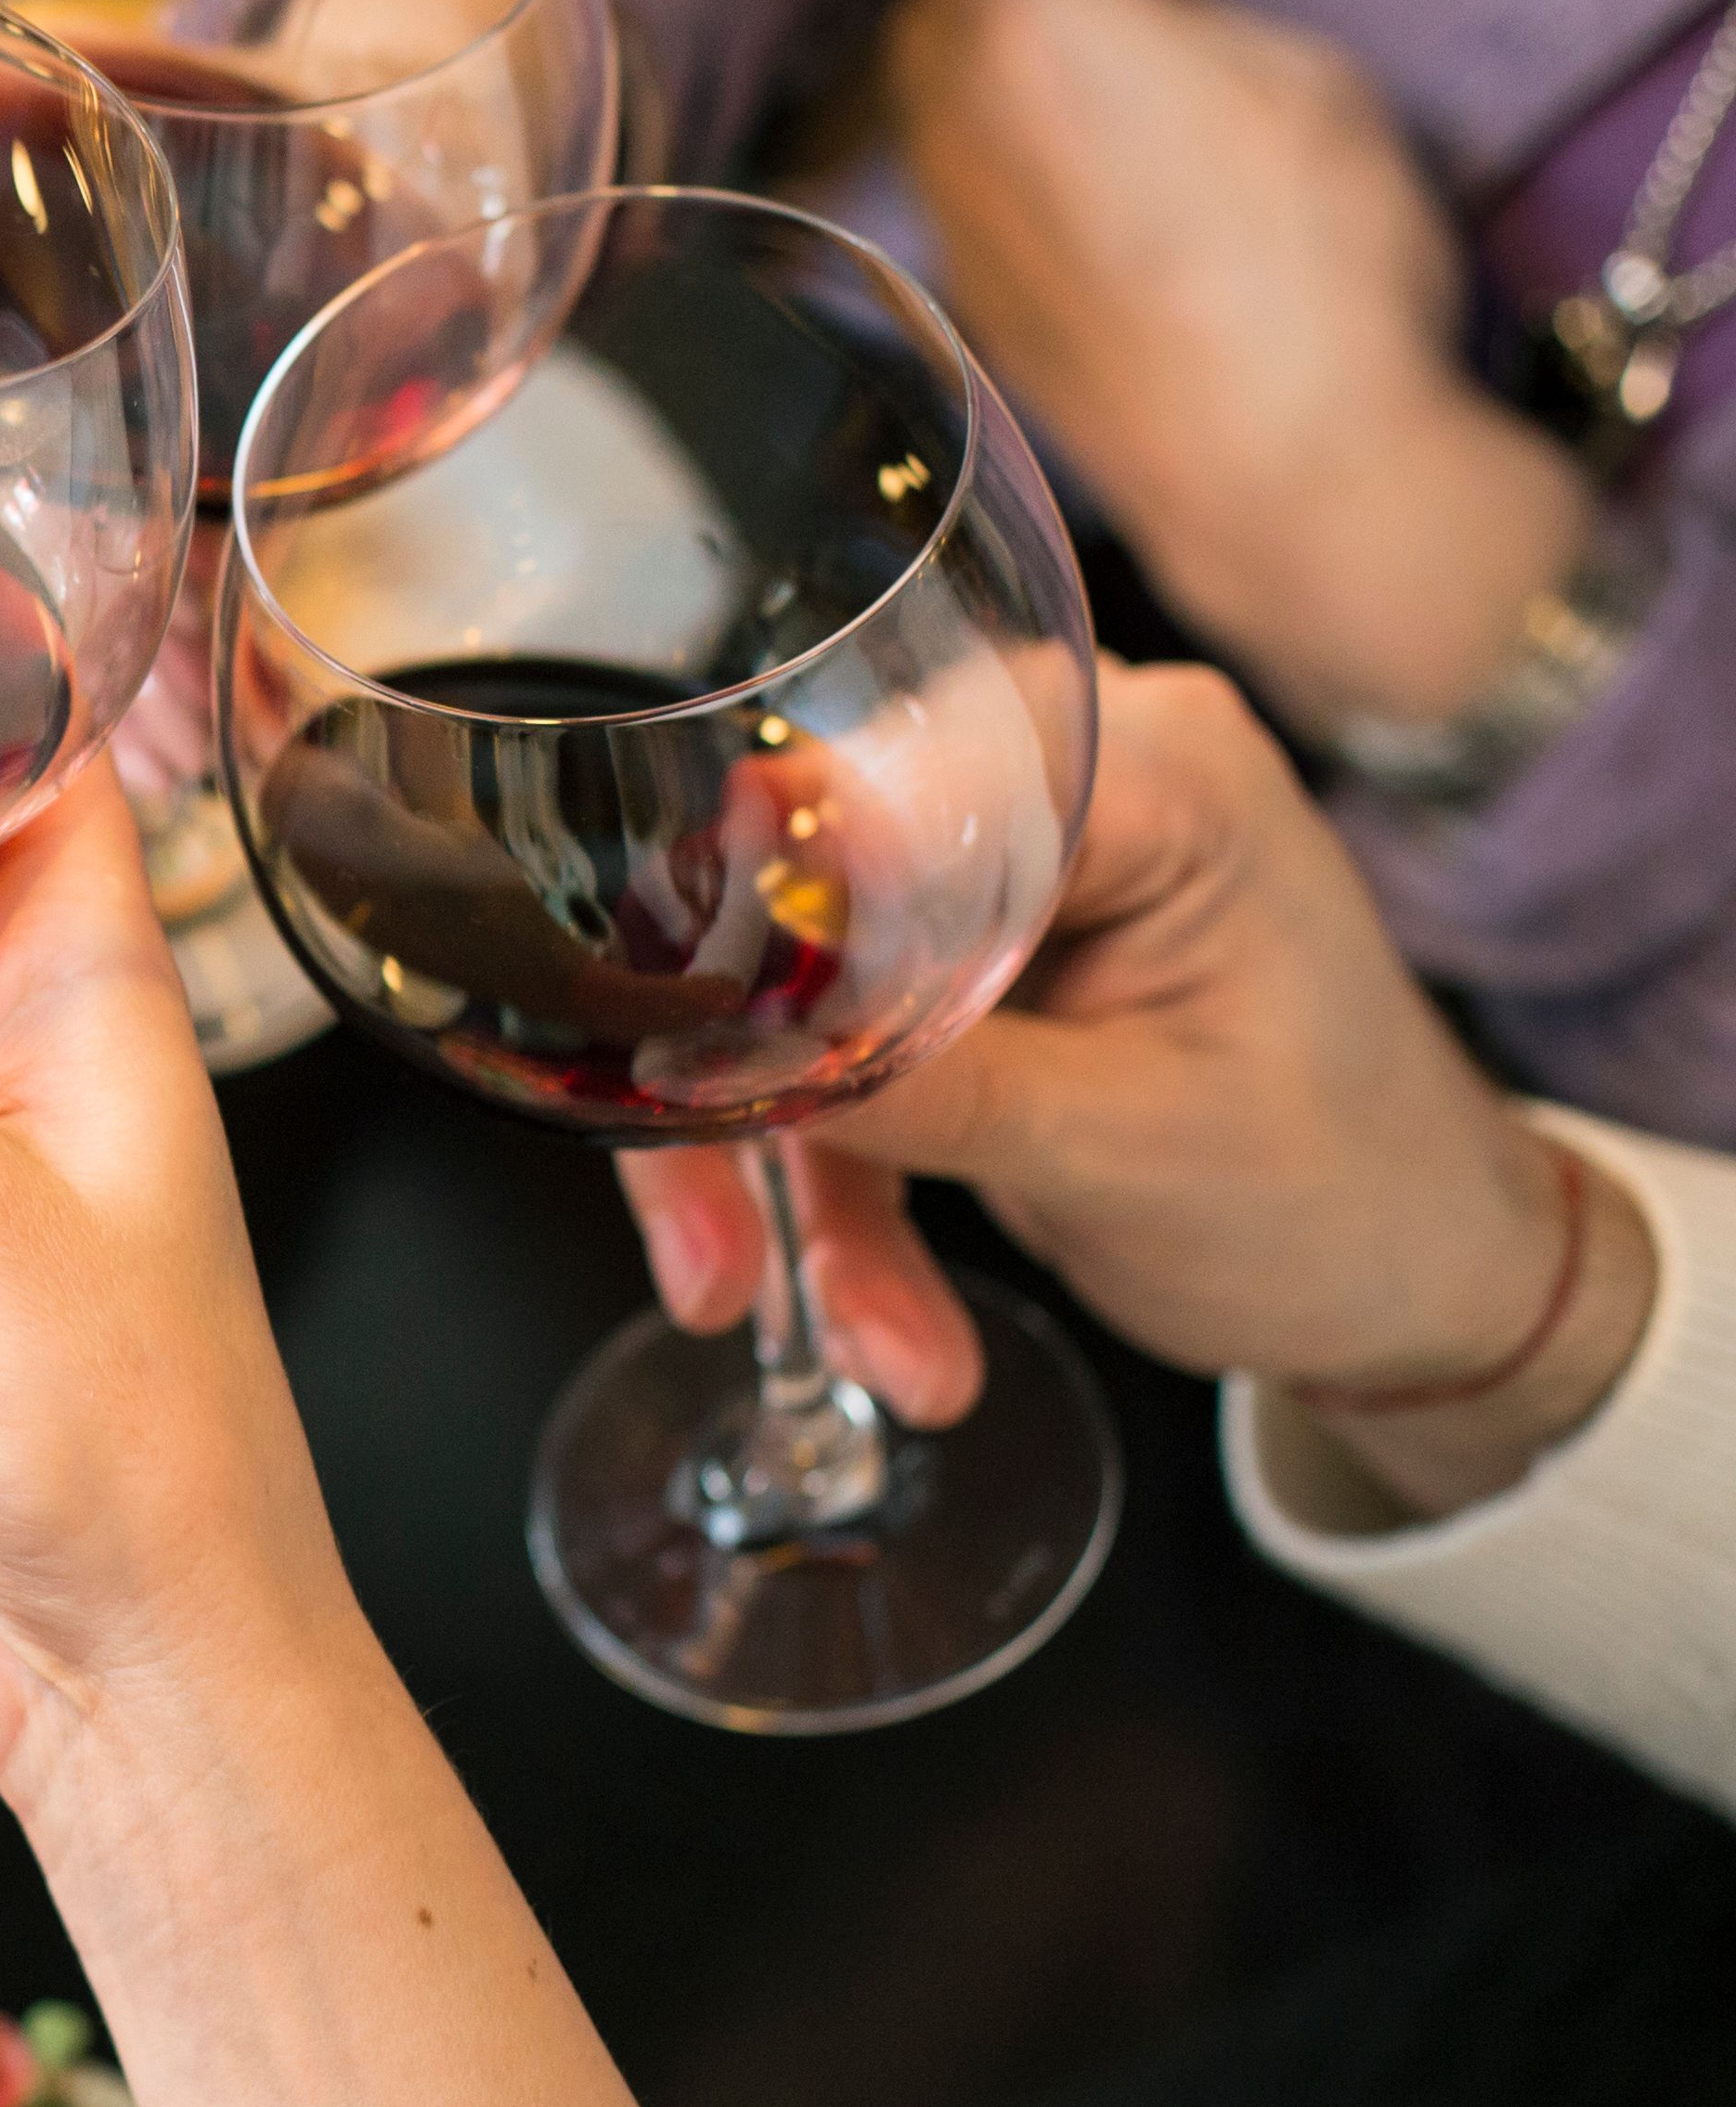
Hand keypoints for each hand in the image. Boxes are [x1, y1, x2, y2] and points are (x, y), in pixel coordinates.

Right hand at [618, 662, 1654, 1514]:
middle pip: (802, 889)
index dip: (750, 920)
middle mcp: (1073, 779)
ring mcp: (1019, 871)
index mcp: (1149, 768)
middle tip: (712, 1263)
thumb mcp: (1122, 1150)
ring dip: (788, 1177)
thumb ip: (923, 1071)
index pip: (875, 788)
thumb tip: (719, 1030)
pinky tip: (882, 1326)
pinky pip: (838, 1049)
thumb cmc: (1348, 1203)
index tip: (676, 1064)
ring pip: (795, 990)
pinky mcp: (976, 960)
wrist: (1429, 1285)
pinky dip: (836, 1190)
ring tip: (840, 1338)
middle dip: (744, 1095)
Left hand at [888, 0, 1587, 725]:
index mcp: (1024, 33)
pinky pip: (966, 205)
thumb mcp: (1300, 75)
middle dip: (1008, 5)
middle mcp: (951, 125)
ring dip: (1006, 101)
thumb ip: (1175, 10)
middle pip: (930, 14)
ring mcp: (946, 224)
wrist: (1288, 458)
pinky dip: (1015, 188)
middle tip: (1126, 46)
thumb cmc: (1320, 251)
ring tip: (1129, 142)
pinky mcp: (966, 306)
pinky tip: (1114, 230)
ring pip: (937, 116)